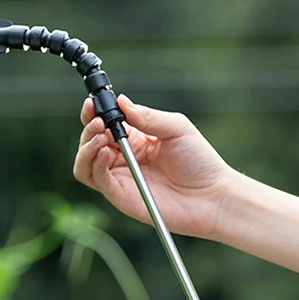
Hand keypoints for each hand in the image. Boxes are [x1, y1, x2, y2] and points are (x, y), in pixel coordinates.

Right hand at [73, 95, 234, 239]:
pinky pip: (96, 180)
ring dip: (85, 147)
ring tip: (101, 136)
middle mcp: (124, 160)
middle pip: (89, 143)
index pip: (103, 125)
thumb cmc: (200, 162)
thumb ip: (147, 116)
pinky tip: (108, 152)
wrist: (213, 196)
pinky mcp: (122, 197)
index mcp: (135, 140)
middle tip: (99, 121)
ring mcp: (122, 179)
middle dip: (89, 128)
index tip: (93, 102)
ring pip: (84, 164)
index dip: (94, 113)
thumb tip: (120, 102)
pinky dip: (95, 164)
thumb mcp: (176, 128)